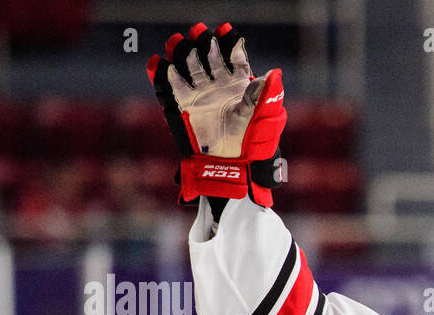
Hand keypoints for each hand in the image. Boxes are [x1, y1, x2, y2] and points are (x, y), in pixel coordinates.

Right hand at [146, 22, 286, 206]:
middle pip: (208, 56)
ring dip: (183, 52)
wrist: (231, 165)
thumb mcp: (261, 116)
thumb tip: (274, 73)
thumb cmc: (251, 142)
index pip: (234, 57)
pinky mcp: (184, 105)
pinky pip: (171, 86)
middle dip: (203, 43)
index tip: (225, 31)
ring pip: (189, 65)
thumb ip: (264, 94)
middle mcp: (219, 84)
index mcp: (240, 84)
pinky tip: (160, 63)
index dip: (229, 42)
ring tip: (178, 42)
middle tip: (199, 33)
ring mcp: (201, 93)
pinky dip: (163, 74)